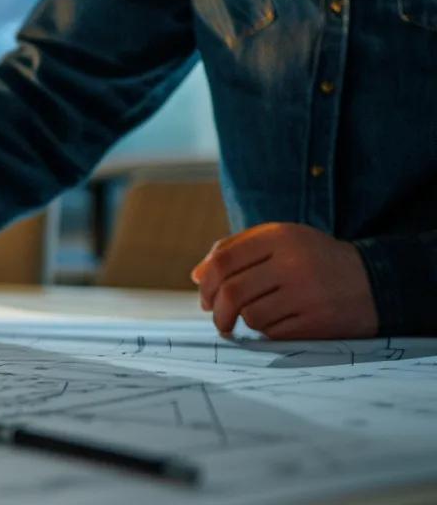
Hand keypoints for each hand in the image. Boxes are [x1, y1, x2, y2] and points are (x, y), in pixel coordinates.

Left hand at [191, 222, 377, 339]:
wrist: (373, 283)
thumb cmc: (311, 261)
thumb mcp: (280, 241)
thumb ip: (235, 250)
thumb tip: (196, 276)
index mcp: (281, 236)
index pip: (223, 259)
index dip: (205, 282)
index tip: (205, 297)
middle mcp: (293, 262)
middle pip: (231, 291)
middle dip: (216, 311)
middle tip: (219, 319)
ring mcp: (307, 293)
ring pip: (250, 315)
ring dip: (244, 322)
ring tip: (256, 318)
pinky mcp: (318, 321)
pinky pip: (272, 333)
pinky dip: (268, 332)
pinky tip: (279, 324)